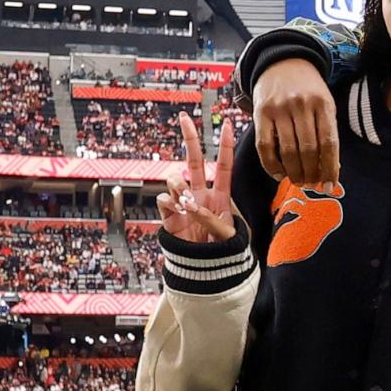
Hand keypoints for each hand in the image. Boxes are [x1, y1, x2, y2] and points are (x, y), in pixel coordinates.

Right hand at [157, 114, 234, 242]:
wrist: (205, 272)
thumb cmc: (222, 253)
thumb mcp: (226, 236)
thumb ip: (210, 219)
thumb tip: (190, 205)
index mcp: (221, 196)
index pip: (224, 165)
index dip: (225, 145)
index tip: (228, 123)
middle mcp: (201, 194)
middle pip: (194, 161)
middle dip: (190, 138)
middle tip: (184, 117)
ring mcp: (183, 203)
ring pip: (175, 179)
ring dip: (178, 185)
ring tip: (185, 202)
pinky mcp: (169, 216)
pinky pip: (162, 201)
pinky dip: (168, 204)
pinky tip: (175, 210)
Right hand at [252, 57, 339, 188]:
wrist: (282, 63)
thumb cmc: (308, 89)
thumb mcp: (324, 103)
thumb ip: (327, 132)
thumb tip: (331, 169)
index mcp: (323, 103)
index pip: (329, 142)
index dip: (330, 168)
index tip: (330, 186)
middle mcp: (301, 105)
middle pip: (308, 149)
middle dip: (311, 173)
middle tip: (312, 184)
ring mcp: (279, 108)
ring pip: (287, 150)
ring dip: (294, 172)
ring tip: (299, 180)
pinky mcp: (260, 112)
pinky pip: (265, 146)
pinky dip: (271, 165)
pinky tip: (279, 174)